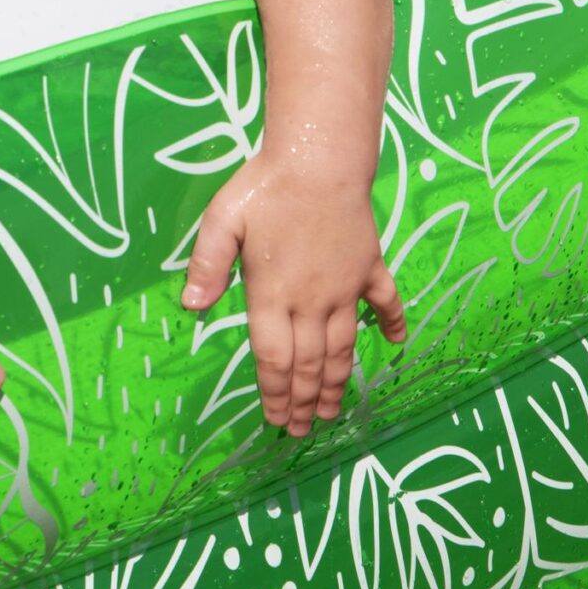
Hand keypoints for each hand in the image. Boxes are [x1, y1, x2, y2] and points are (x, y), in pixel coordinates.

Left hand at [181, 158, 404, 438]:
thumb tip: (192, 308)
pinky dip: (391, 324)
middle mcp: (312, 300)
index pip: (274, 358)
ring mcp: (346, 286)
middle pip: (309, 363)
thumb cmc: (266, 188)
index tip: (276, 420)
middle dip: (304, 402)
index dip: (275, 393)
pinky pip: (385, 302)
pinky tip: (395, 344)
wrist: (320, 158)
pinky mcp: (370, 266)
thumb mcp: (222, 221)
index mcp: (273, 294)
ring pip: (343, 346)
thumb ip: (207, 266)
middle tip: (302, 431)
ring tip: (333, 411)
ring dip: (338, 382)